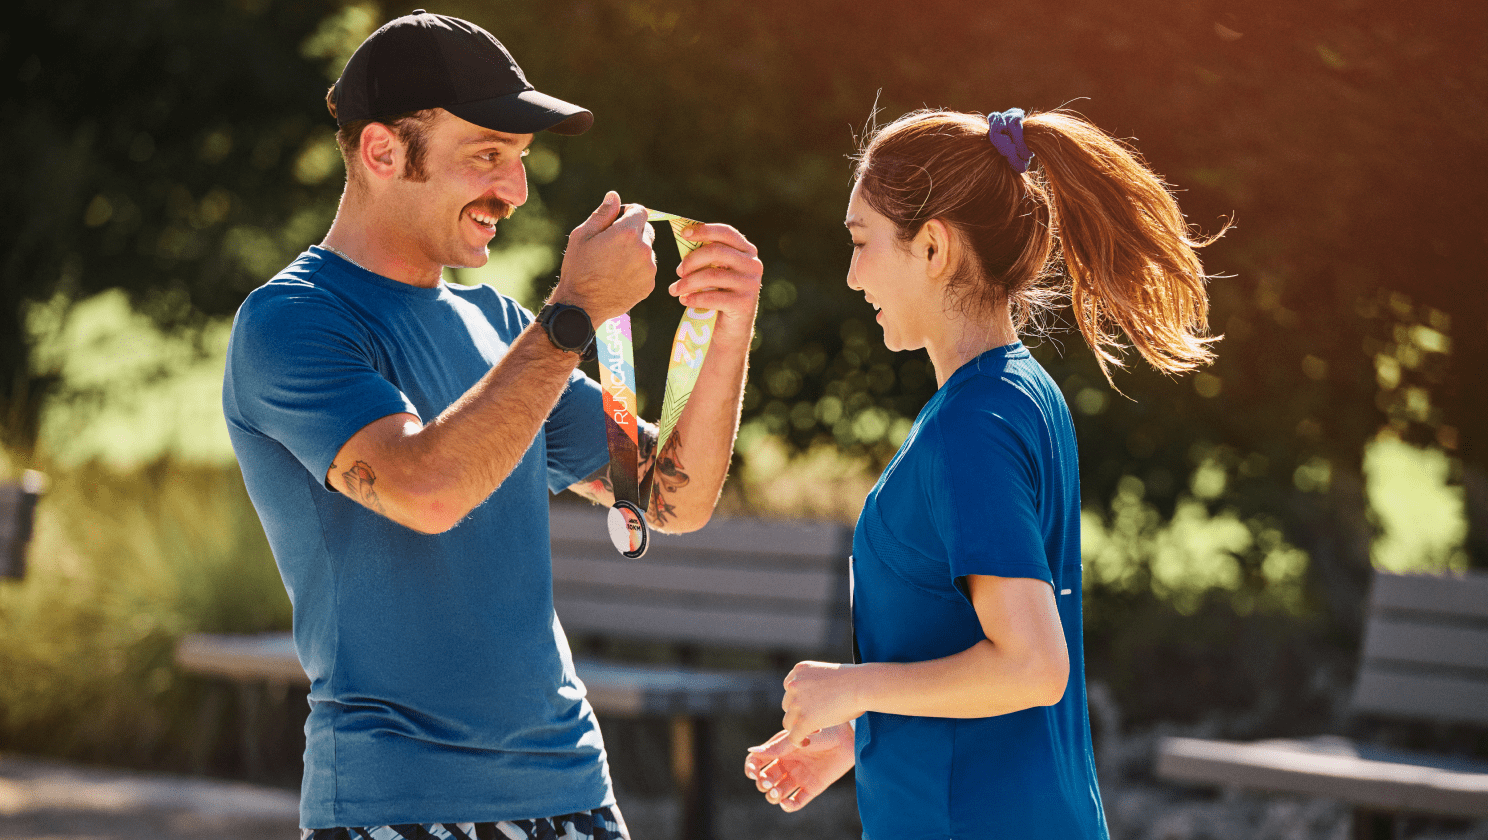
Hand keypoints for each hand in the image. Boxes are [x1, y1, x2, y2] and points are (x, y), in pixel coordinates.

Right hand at [553, 192, 656, 324]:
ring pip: (646, 251)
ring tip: (613, 265)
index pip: (640, 211)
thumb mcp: (582, 236)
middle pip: (646, 230)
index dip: (628, 214)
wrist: (582, 306)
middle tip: (612, 246)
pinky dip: (636, 270)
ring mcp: (648, 268)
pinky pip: (646, 269)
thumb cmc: (578, 268)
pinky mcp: (649, 285)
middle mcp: (643, 249)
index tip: (616, 222)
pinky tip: (618, 277)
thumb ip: (603, 214)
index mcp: (627, 233)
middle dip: (632, 233)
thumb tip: (614, 196)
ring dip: (635, 252)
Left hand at [667, 222, 761, 338]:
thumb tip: (685, 236)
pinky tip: (684, 300)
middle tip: (678, 271)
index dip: (704, 230)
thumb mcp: (713, 271)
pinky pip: (713, 297)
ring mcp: (751, 284)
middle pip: (717, 252)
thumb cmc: (717, 296)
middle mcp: (753, 264)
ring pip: (712, 275)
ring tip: (674, 290)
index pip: (726, 233)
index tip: (684, 234)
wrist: (729, 331)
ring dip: (688, 282)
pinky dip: (694, 298)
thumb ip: (706, 255)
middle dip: (692, 260)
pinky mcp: (744, 303)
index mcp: (746, 251)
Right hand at [745, 725, 854, 811]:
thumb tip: (752, 752)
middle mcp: (787, 765)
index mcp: (780, 750)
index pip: (757, 762)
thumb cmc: (822, 732)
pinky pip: (796, 801)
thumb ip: (776, 748)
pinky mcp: (811, 788)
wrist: (847, 738)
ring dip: (773, 796)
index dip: (751, 768)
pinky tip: (786, 803)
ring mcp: (798, 777)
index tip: (753, 773)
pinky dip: (788, 806)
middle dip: (763, 783)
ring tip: (777, 793)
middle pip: (765, 779)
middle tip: (768, 783)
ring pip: (778, 792)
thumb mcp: (797, 739)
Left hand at [782, 660, 866, 746]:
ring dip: (799, 726)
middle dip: (800, 713)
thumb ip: (815, 683)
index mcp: (800, 670)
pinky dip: (798, 741)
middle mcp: (794, 684)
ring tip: (816, 729)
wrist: (862, 685)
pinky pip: (793, 736)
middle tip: (817, 719)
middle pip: (788, 705)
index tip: (812, 706)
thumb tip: (813, 699)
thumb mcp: (827, 674)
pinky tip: (807, 742)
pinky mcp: (805, 720)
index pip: (789, 688)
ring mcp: (798, 702)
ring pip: (788, 721)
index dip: (799, 699)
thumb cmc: (854, 680)